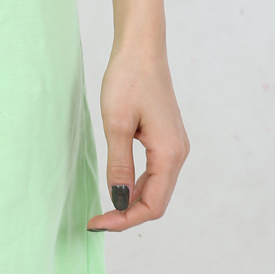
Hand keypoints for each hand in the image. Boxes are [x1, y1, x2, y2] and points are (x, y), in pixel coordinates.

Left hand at [88, 44, 189, 231]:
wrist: (142, 50)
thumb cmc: (128, 80)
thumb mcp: (117, 125)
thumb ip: (120, 166)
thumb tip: (120, 201)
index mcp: (169, 153)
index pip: (153, 205)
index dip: (125, 219)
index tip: (96, 223)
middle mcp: (178, 153)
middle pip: (157, 200)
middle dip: (127, 214)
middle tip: (96, 220)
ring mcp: (175, 146)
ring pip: (157, 188)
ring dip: (132, 202)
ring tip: (103, 208)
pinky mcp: (167, 139)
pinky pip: (155, 172)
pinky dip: (137, 185)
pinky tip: (118, 186)